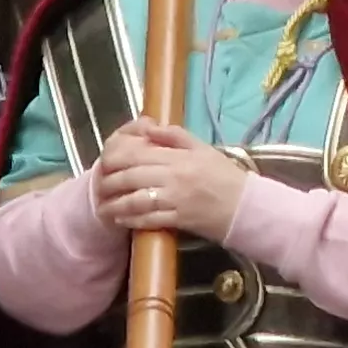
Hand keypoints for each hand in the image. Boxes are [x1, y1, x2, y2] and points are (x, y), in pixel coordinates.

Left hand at [92, 118, 252, 241]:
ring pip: (135, 201)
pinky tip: (122, 220)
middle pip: (130, 177)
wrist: (246, 206)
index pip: (137, 154)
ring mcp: (175, 200)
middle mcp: (173, 177)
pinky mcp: (178, 219)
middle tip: (101, 187)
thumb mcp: (204, 149)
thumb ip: (176, 136)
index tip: (106, 163)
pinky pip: (148, 220)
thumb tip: (149, 127)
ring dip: (115, 205)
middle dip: (110, 183)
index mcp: (178, 157)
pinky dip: (131, 220)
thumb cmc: (225, 177)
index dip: (116, 159)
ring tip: (105, 208)